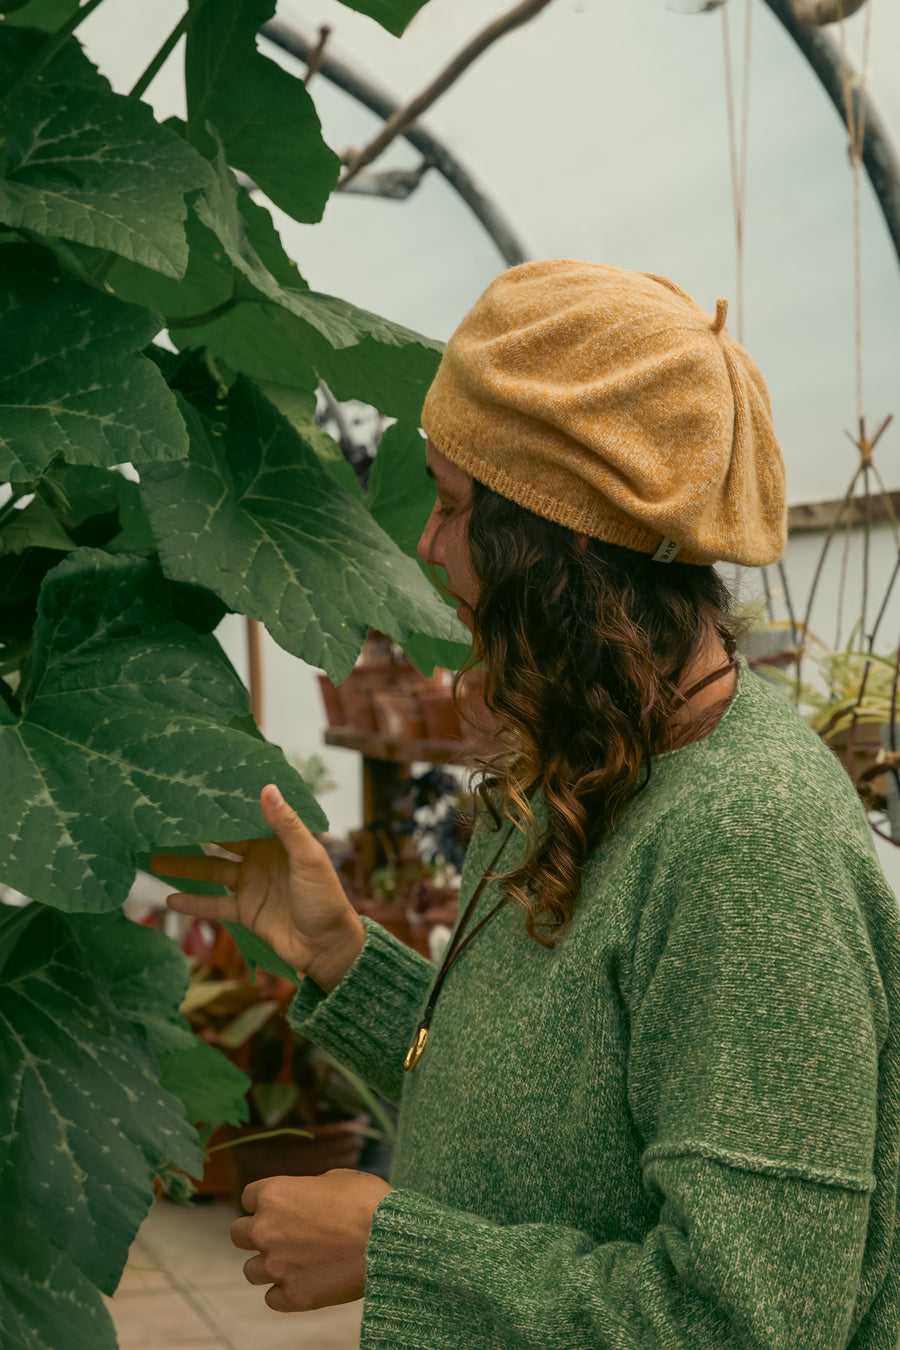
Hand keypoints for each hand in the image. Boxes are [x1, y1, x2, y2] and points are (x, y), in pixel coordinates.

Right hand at [151, 784, 361, 975]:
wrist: (328, 947)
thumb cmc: (325, 898)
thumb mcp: (308, 858)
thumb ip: (286, 825)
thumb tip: (267, 788)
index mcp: (279, 840)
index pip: (246, 818)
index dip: (224, 808)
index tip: (196, 795)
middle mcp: (261, 858)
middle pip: (222, 843)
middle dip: (196, 834)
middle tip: (163, 823)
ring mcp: (251, 885)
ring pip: (211, 871)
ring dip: (185, 865)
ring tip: (152, 858)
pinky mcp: (245, 911)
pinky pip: (214, 904)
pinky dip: (193, 902)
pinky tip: (169, 898)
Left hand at [232, 1169, 392, 1311]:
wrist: (391, 1239)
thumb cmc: (368, 1201)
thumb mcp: (335, 1178)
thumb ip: (307, 1189)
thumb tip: (305, 1197)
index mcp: (274, 1194)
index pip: (247, 1198)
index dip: (264, 1202)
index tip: (280, 1208)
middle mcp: (266, 1230)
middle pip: (238, 1234)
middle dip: (256, 1234)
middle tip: (280, 1236)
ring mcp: (277, 1266)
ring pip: (250, 1271)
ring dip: (267, 1265)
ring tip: (292, 1262)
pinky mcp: (294, 1296)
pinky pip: (272, 1299)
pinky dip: (284, 1293)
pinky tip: (303, 1282)